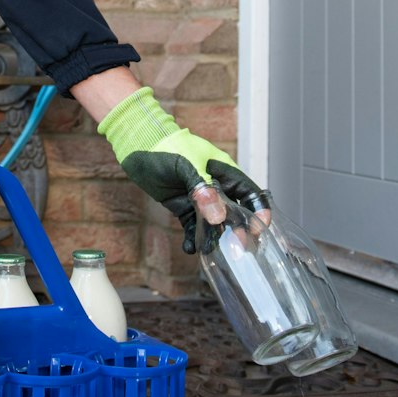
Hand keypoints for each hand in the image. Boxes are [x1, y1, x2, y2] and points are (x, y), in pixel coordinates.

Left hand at [97, 87, 263, 254]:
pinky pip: (193, 226)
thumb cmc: (167, 146)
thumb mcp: (187, 166)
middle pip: (235, 213)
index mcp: (225, 172)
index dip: (258, 211)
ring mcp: (200, 198)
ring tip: (212, 252)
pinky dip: (193, 238)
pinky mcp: (184, 206)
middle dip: (238, 231)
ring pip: (214, 223)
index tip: (259, 230)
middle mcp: (217, 187)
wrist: (138, 144)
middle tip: (238, 249)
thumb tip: (218, 217)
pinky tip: (190, 248)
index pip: (250, 194)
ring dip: (216, 238)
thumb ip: (204, 190)